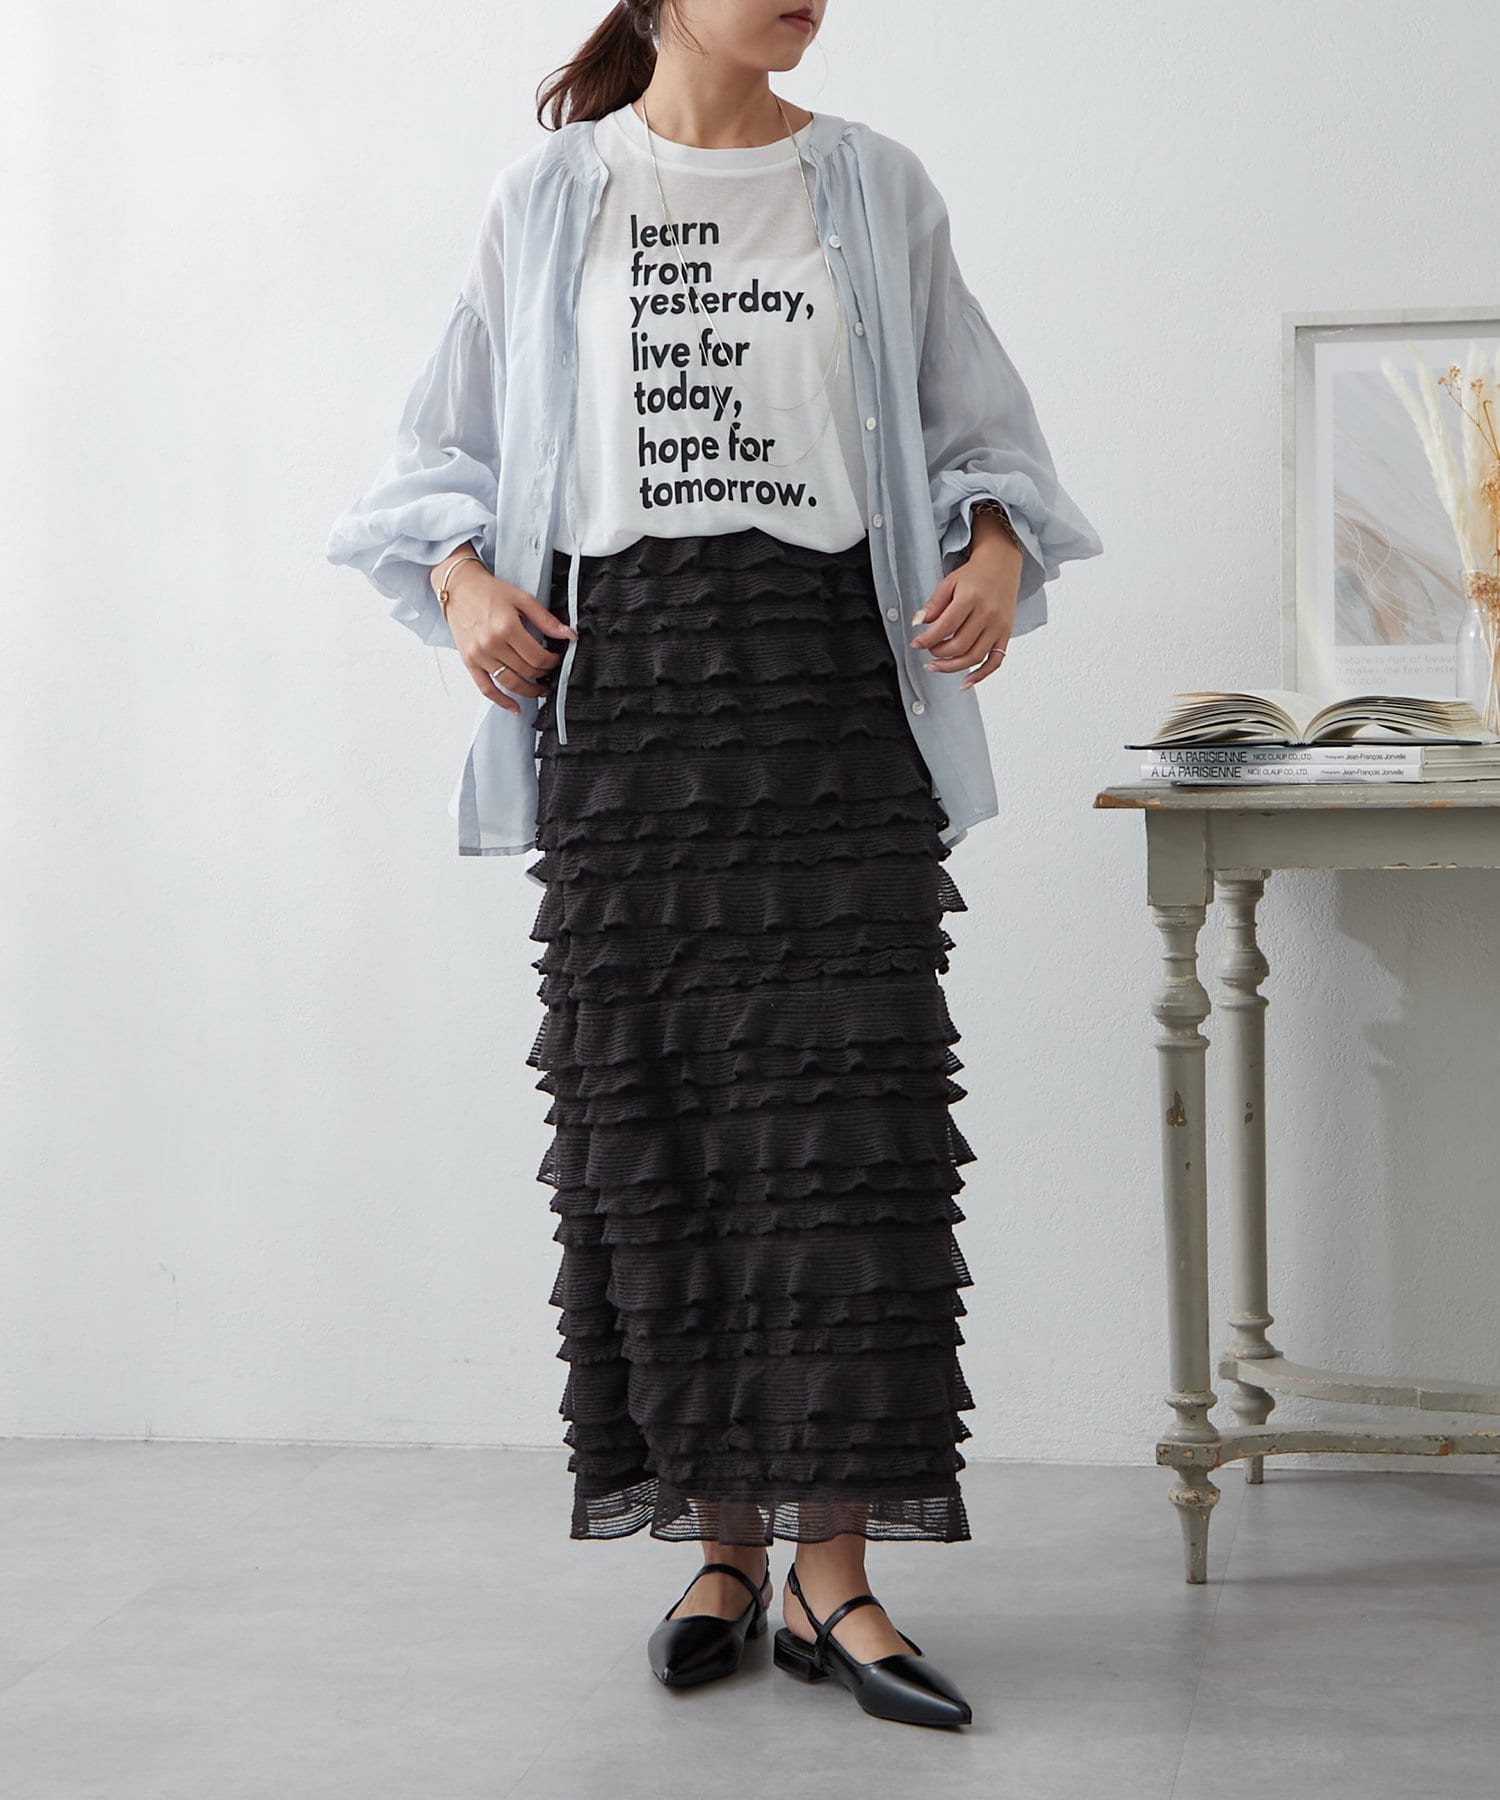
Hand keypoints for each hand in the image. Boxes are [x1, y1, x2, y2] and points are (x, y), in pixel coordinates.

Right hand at [437, 560, 577, 714]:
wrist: (458, 589)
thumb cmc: (489, 591)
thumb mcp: (522, 599)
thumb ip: (546, 620)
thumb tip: (570, 635)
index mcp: (507, 627)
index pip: (538, 657)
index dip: (552, 662)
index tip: (556, 659)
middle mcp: (491, 644)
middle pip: (526, 671)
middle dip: (543, 674)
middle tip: (550, 672)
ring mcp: (479, 655)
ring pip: (510, 683)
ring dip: (529, 691)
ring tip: (540, 689)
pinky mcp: (470, 662)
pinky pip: (486, 688)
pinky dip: (501, 701)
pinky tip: (515, 707)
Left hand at [909, 535, 1021, 690]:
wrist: (1002, 565)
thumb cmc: (974, 575)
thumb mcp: (949, 582)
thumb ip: (933, 604)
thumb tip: (917, 622)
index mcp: (972, 598)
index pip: (946, 626)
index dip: (927, 639)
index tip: (915, 644)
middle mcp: (988, 613)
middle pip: (960, 644)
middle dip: (938, 653)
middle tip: (927, 650)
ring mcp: (999, 626)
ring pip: (975, 656)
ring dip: (952, 667)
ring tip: (935, 666)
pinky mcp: (1006, 634)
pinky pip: (995, 661)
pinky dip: (981, 675)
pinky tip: (965, 682)